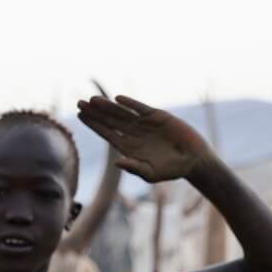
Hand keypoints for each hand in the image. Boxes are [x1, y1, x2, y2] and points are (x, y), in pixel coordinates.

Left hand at [75, 95, 210, 182]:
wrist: (193, 160)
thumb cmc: (171, 170)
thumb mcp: (151, 173)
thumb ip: (134, 168)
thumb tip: (116, 162)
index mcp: (128, 147)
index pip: (106, 133)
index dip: (93, 124)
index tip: (79, 115)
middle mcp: (133, 133)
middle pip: (109, 120)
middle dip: (94, 112)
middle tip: (79, 102)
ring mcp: (145, 124)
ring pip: (122, 112)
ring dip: (107, 106)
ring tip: (93, 99)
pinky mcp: (158, 116)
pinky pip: (140, 108)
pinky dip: (130, 103)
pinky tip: (118, 98)